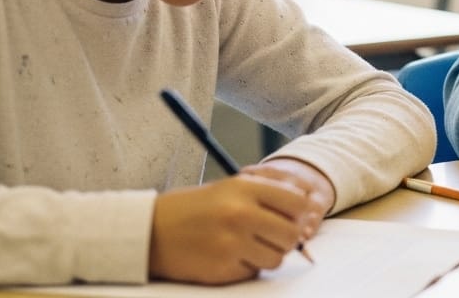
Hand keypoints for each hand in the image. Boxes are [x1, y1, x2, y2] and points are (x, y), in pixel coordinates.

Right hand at [148, 161, 332, 284]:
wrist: (150, 231)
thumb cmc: (194, 207)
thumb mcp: (230, 186)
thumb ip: (268, 191)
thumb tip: (308, 201)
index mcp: (244, 188)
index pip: (297, 202)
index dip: (301, 212)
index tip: (293, 217)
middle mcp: (240, 214)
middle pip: (292, 234)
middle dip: (287, 237)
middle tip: (271, 235)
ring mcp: (231, 244)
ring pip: (277, 258)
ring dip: (268, 254)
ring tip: (248, 245)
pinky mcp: (223, 269)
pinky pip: (254, 272)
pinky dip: (247, 266)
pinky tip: (229, 255)